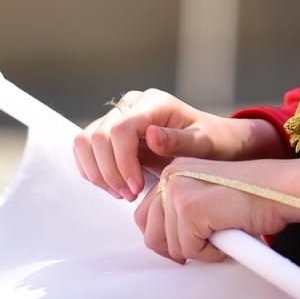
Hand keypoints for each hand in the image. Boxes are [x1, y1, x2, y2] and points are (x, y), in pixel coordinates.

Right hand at [72, 88, 276, 200]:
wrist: (214, 143)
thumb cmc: (214, 143)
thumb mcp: (205, 144)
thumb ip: (179, 140)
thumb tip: (150, 135)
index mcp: (154, 103)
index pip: (120, 129)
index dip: (122, 162)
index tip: (136, 189)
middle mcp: (131, 104)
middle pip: (98, 136)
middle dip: (110, 172)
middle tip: (130, 195)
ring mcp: (118, 116)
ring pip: (85, 142)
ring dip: (98, 173)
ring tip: (123, 193)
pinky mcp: (110, 132)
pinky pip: (85, 149)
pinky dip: (94, 172)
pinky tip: (115, 187)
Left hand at [134, 158, 291, 264]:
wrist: (282, 189)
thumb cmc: (254, 197)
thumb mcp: (208, 198)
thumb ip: (182, 211)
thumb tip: (165, 242)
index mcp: (174, 172)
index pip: (144, 215)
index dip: (163, 239)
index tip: (184, 248)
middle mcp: (171, 176)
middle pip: (151, 233)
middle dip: (177, 249)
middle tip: (205, 248)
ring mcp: (179, 190)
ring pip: (171, 245)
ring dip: (199, 251)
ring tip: (223, 235)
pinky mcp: (191, 207)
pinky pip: (190, 249)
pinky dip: (212, 253)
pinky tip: (229, 235)